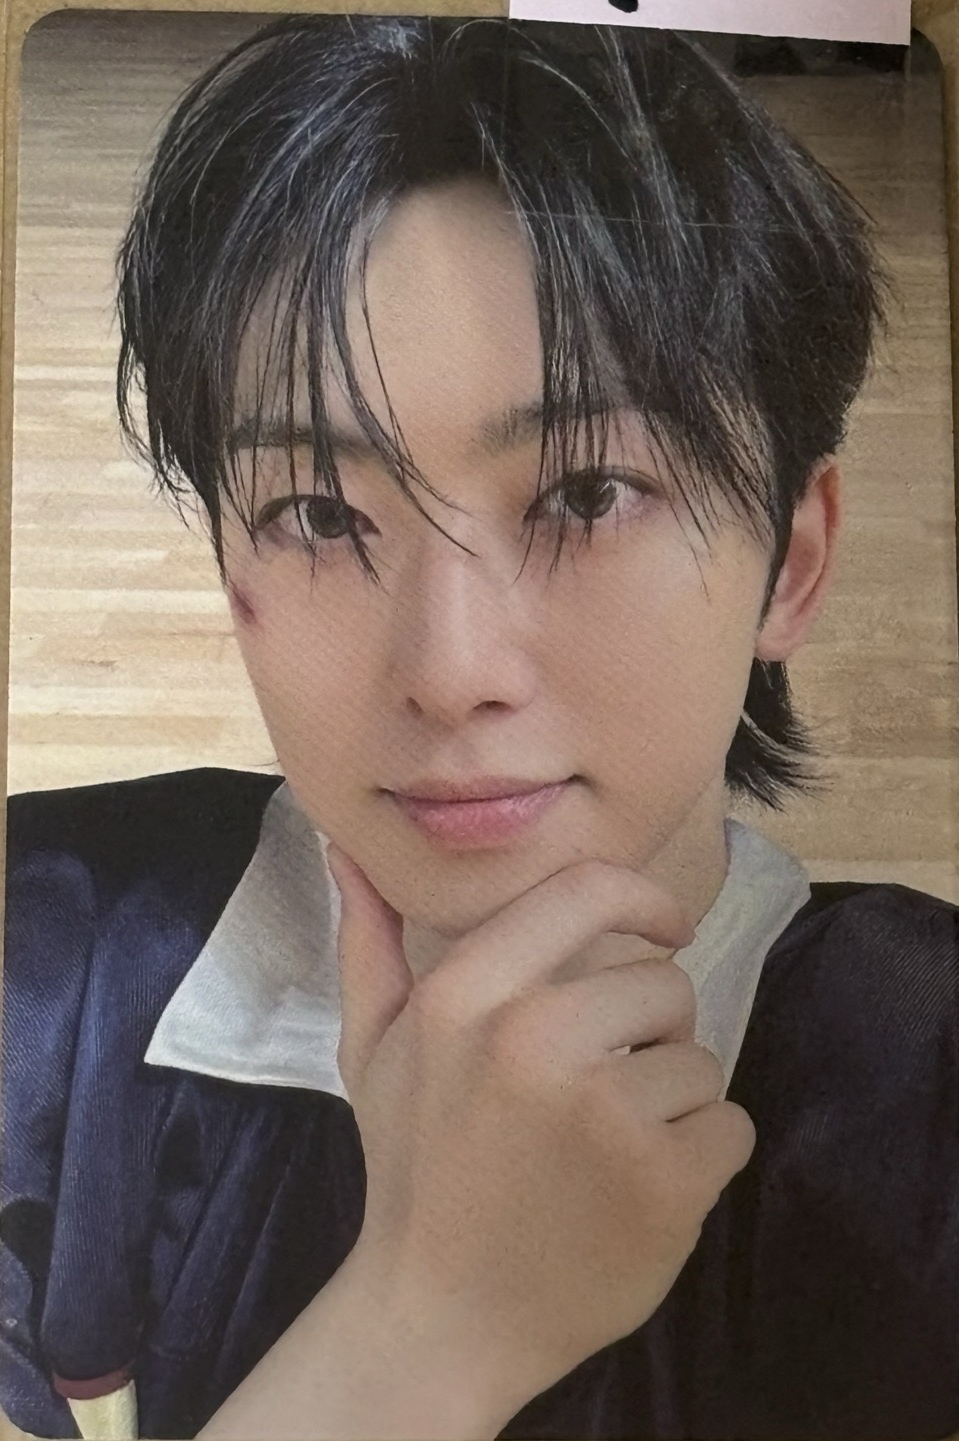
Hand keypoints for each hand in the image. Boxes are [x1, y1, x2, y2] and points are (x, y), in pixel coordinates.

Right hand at [327, 846, 755, 1423]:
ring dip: (670, 1099)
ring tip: (605, 1148)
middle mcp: (533, 1038)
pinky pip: (729, 1124)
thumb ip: (370, 943)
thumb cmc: (416, 1171)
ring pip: (700, 1057)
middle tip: (596, 1091)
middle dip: (647, 1031)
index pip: (587, 890)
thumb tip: (346, 850)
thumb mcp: (374, 1050)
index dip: (644, 899)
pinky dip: (700, 1156)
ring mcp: (605, 1112)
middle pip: (663, 981)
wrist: (440, 1320)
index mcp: (465, 995)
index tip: (664, 928)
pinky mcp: (665, 1181)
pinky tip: (638, 1189)